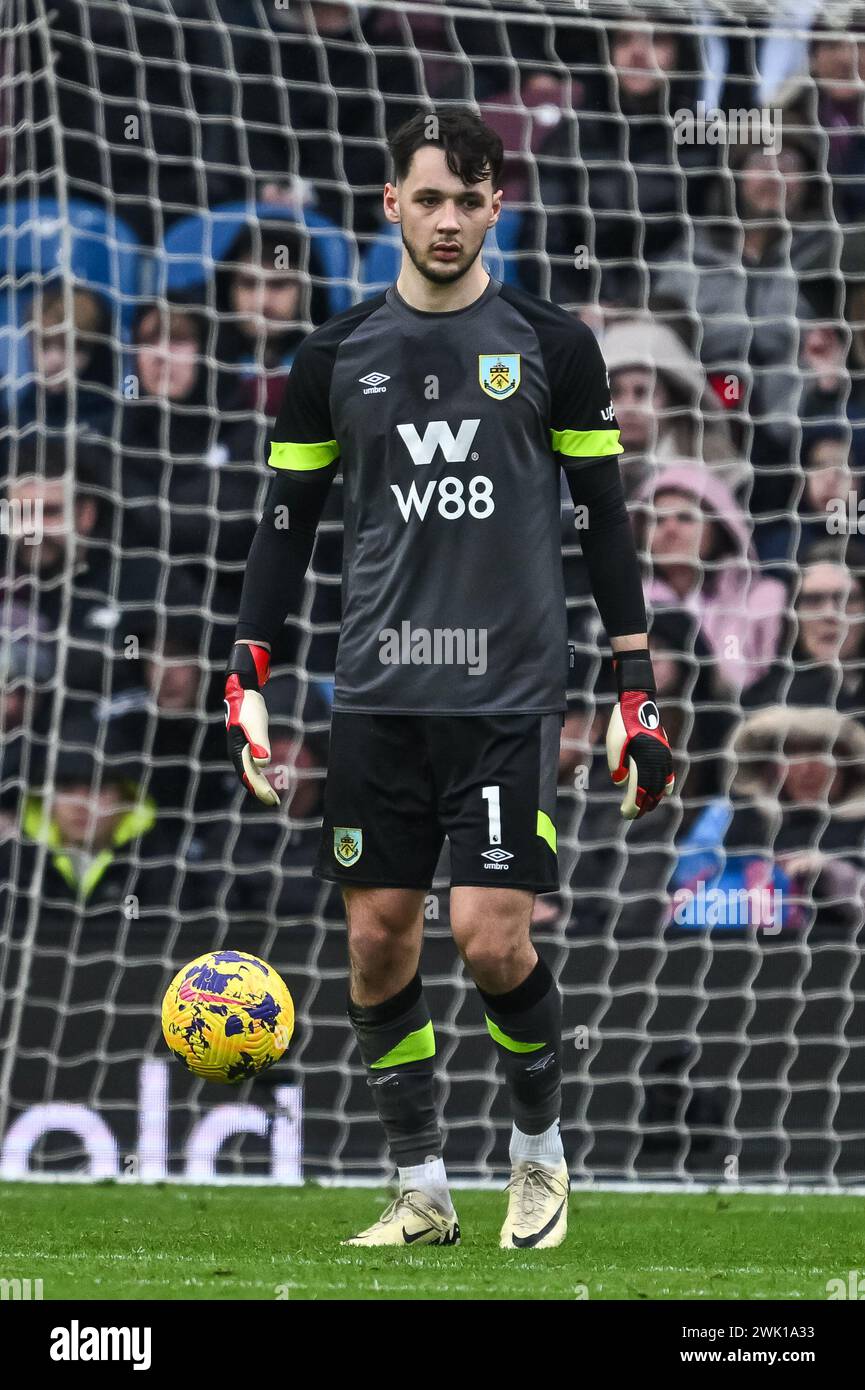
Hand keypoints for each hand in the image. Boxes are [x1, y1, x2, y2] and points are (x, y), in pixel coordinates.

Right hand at [224, 642, 279, 805]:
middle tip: (274, 803)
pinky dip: (260, 772)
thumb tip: (262, 762)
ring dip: (260, 784)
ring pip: (250, 771)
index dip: (259, 788)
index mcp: (237, 749)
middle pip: (249, 776)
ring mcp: (241, 747)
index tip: (271, 799)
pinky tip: (265, 776)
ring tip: (271, 796)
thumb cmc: (248, 705)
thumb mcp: (255, 722)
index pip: (248, 774)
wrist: (243, 690)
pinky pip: (253, 762)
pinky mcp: (247, 742)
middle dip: (260, 790)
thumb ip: (259, 741)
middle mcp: (237, 751)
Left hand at [606, 649, 674, 818]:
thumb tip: (622, 782)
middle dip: (643, 805)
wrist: (637, 704)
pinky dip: (666, 784)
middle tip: (632, 816)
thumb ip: (617, 765)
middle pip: (652, 790)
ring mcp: (663, 756)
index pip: (640, 789)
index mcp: (644, 759)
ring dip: (654, 797)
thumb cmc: (622, 724)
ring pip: (662, 784)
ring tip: (647, 807)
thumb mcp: (614, 744)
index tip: (627, 814)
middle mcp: (657, 760)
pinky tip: (664, 792)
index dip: (634, 804)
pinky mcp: (664, 751)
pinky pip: (668, 772)